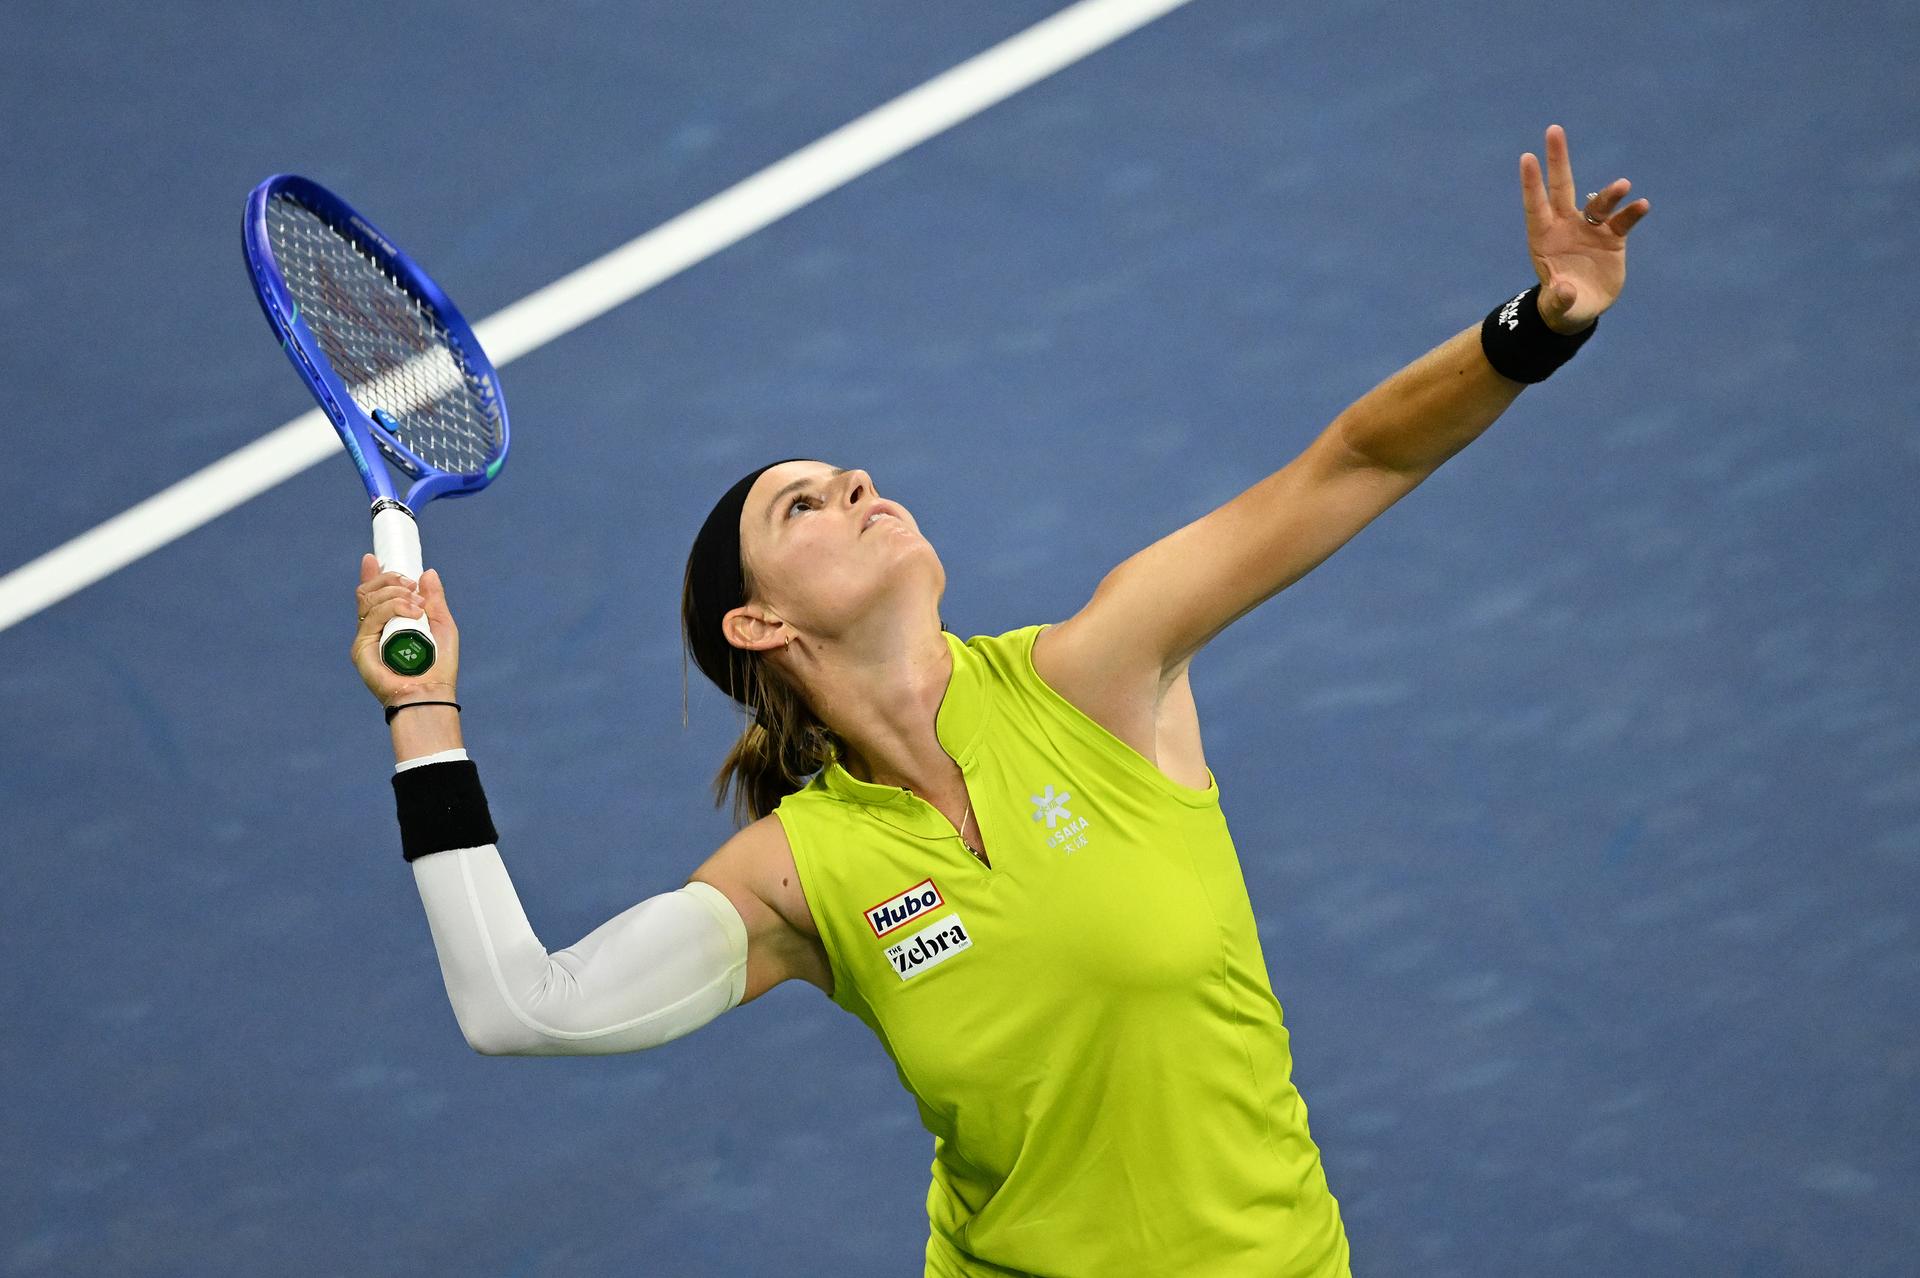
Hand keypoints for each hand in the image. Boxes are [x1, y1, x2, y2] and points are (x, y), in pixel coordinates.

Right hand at [352, 554, 459, 706]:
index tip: (373, 558)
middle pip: (368, 592)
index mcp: (390, 623)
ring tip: (419, 605)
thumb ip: (435, 600)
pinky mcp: (361, 648)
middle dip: (389, 579)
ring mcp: (366, 637)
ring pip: (369, 599)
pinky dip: (393, 608)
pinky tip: (413, 613)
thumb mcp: (442, 625)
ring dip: (396, 594)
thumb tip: (427, 572)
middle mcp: (374, 629)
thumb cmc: (439, 666)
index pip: (374, 595)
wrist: (431, 693)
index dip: (372, 575)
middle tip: (412, 585)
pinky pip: (371, 616)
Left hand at [1519, 124, 1651, 333]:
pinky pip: (1624, 220)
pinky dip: (1632, 212)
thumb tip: (1565, 290)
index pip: (1535, 205)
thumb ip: (1560, 298)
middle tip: (1553, 129)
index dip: (1532, 183)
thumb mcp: (1560, 306)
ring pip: (1598, 203)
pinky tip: (1642, 205)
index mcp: (1543, 237)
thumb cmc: (1562, 305)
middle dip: (1559, 159)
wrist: (1582, 308)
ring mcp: (1590, 229)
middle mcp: (1566, 226)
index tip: (1527, 157)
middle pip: (1561, 187)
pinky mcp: (1613, 237)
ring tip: (1623, 186)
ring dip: (1610, 194)